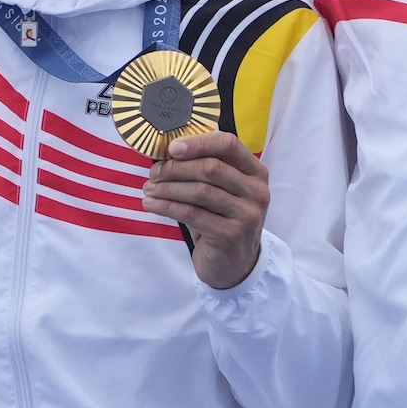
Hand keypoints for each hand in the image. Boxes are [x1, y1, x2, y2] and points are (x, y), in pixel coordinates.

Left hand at [142, 132, 267, 289]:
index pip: (228, 144)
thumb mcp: (220, 192)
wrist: (234, 265)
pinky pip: (192, 214)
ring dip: (167, 188)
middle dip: (176, 168)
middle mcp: (257, 191)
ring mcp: (247, 214)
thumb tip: (166, 154)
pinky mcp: (231, 235)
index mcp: (256, 172)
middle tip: (153, 174)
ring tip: (148, 190)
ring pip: (199, 191)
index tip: (172, 148)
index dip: (198, 142)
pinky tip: (151, 205)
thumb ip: (204, 170)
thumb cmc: (220, 220)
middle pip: (210, 168)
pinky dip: (166, 207)